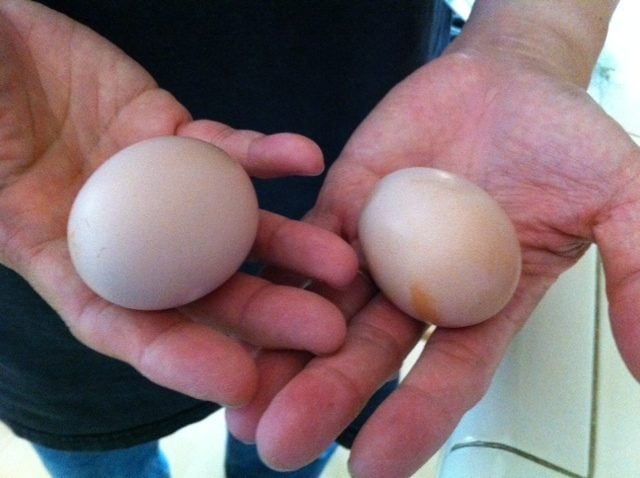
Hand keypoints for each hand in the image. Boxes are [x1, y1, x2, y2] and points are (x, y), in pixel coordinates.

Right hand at [0, 1, 356, 406]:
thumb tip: (11, 221)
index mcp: (58, 254)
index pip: (122, 324)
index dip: (178, 358)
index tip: (240, 383)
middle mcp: (119, 231)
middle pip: (200, 287)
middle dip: (265, 314)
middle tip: (327, 334)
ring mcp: (154, 184)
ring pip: (230, 225)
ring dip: (291, 246)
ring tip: (345, 264)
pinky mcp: (176, 135)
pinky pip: (228, 149)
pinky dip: (267, 156)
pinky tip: (307, 156)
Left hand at [228, 13, 639, 477]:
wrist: (504, 79)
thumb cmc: (560, 137)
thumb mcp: (619, 196)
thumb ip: (635, 273)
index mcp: (482, 301)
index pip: (446, 374)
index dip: (415, 418)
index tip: (375, 467)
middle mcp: (421, 287)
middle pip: (368, 354)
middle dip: (326, 399)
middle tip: (281, 447)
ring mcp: (376, 248)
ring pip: (323, 311)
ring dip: (283, 356)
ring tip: (242, 405)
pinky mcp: (343, 206)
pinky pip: (303, 245)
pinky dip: (274, 277)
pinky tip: (239, 315)